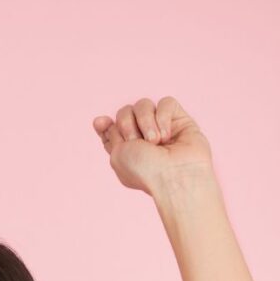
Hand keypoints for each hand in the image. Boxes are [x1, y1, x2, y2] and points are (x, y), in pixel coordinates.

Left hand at [92, 97, 213, 195]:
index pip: (111, 128)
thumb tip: (100, 120)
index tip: (100, 123)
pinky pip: (166, 103)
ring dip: (145, 122)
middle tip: (136, 142)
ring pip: (144, 105)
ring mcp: (161, 128)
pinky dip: (163, 117)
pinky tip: (167, 135)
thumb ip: (110, 136)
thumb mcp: (117, 155)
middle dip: (126, 124)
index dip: (104, 123)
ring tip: (155, 142)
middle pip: (125, 112)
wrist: (175, 177)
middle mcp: (142, 139)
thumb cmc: (146, 172)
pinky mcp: (180, 120)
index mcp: (125, 150)